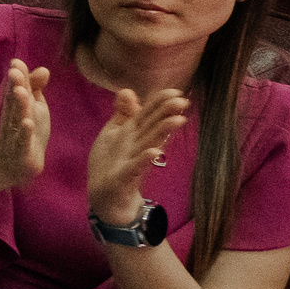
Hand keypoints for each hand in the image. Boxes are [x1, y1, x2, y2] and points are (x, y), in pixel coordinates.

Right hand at [0, 59, 52, 188]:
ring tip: (21, 91)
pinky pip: (21, 143)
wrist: (13, 166)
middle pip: (13, 102)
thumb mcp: (34, 108)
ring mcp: (13, 136)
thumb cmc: (26, 131)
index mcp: (14, 108)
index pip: (15, 90)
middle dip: (14, 86)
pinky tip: (27, 123)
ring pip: (15, 120)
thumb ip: (36, 88)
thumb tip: (44, 69)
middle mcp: (11, 120)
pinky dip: (23, 134)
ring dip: (17, 106)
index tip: (16, 63)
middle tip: (15, 72)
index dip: (17, 77)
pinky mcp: (20, 154)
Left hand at [88, 85, 189, 226]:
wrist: (107, 199)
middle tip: (183, 101)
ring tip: (178, 120)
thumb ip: (122, 113)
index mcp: (134, 134)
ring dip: (162, 132)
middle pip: (153, 126)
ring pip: (149, 143)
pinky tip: (154, 151)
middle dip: (166, 113)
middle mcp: (137, 145)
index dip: (160, 103)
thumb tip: (127, 90)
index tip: (176, 91)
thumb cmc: (113, 163)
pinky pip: (135, 167)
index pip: (149, 114)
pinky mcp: (125, 177)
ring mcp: (133, 161)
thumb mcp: (114, 134)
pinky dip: (144, 159)